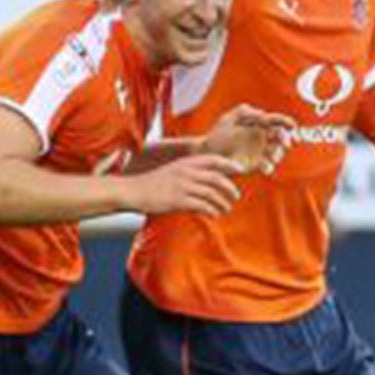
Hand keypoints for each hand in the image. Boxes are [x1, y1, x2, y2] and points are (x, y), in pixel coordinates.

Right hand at [126, 154, 243, 216]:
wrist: (133, 191)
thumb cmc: (153, 183)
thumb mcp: (173, 171)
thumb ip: (190, 172)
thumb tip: (209, 180)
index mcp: (186, 162)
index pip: (213, 160)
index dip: (229, 163)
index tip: (240, 169)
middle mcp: (186, 172)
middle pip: (217, 178)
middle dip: (230, 187)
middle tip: (235, 196)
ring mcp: (182, 186)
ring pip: (211, 193)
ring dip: (222, 202)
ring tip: (226, 209)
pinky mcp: (177, 200)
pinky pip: (201, 205)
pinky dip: (211, 210)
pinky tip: (213, 214)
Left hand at [202, 105, 294, 174]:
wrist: (207, 152)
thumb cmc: (219, 132)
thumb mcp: (230, 118)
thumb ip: (246, 112)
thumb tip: (263, 115)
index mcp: (260, 124)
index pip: (277, 121)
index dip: (287, 123)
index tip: (292, 126)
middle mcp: (264, 138)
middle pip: (281, 137)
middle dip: (286, 140)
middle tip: (285, 143)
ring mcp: (261, 152)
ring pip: (277, 153)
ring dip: (278, 154)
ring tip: (273, 157)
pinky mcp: (255, 165)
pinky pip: (267, 166)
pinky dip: (269, 167)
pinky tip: (266, 167)